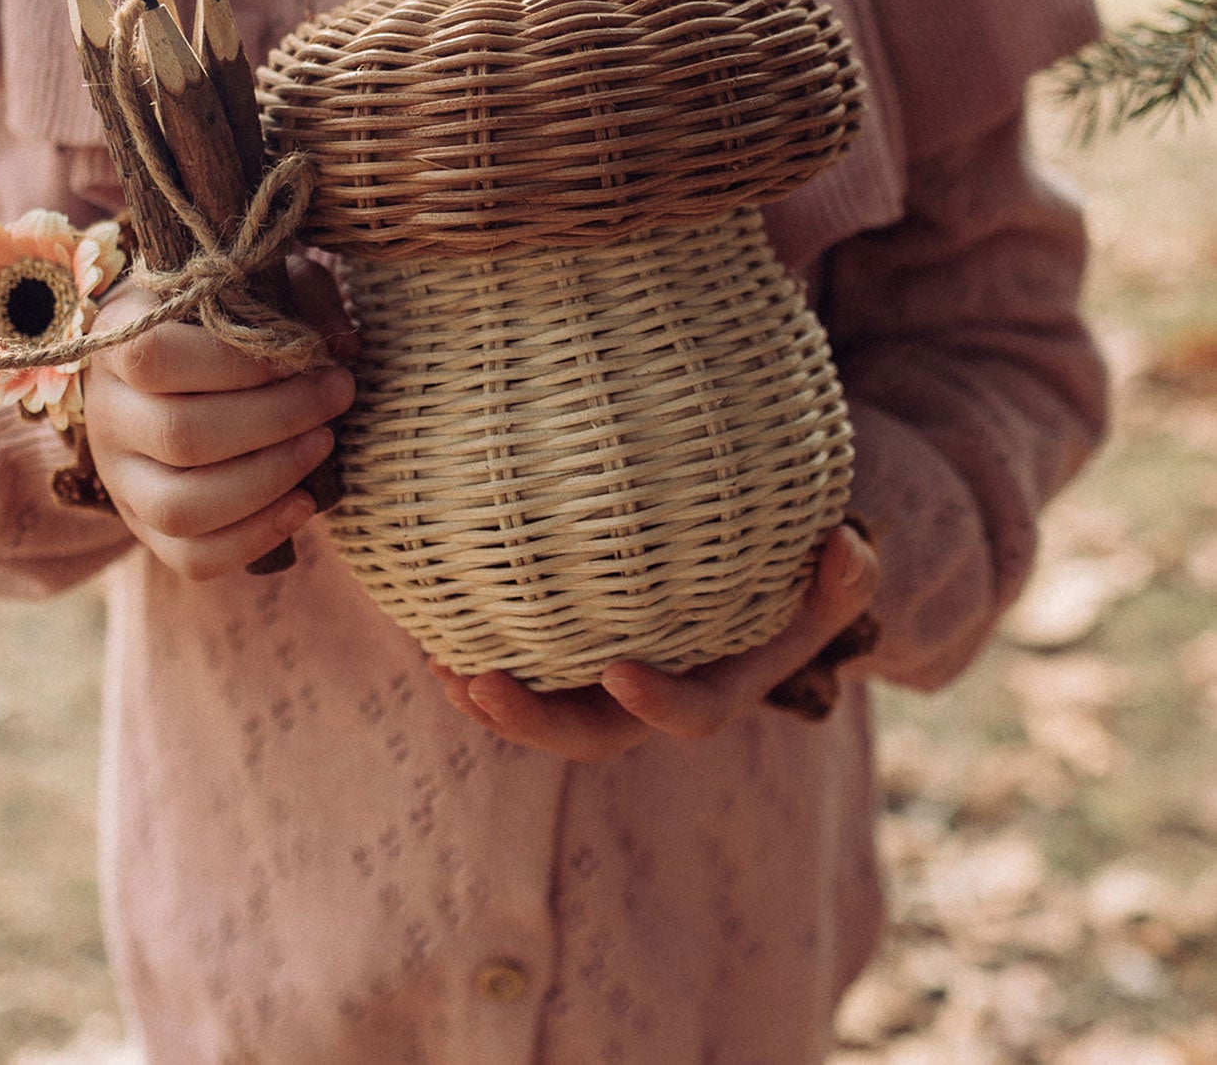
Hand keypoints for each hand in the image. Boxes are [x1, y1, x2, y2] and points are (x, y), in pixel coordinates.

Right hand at [82, 252, 356, 579]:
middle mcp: (106, 414)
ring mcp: (121, 479)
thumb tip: (342, 347)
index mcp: (117, 340)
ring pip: (182, 506)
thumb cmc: (222, 322)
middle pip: (181, 435)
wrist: (178, 373)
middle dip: (278, 419)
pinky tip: (305, 503)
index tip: (304, 354)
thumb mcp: (255, 286)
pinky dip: (256, 537)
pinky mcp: (146, 527)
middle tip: (338, 395)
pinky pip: (192, 556)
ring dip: (269, 478)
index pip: (154, 356)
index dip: (236, 362)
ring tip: (324, 444)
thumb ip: (299, 297)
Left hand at [429, 524, 879, 761]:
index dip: (656, 703)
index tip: (618, 670)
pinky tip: (432, 620)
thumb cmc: (790, 574)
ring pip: (539, 708)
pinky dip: (475, 650)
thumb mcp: (829, 574)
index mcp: (714, 688)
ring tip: (435, 662)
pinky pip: (519, 663)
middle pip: (587, 735)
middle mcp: (651, 696)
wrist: (749, 577)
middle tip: (474, 680)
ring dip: (485, 693)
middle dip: (529, 720)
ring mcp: (602, 680)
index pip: (689, 718)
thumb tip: (847, 545)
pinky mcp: (567, 653)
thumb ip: (846, 574)